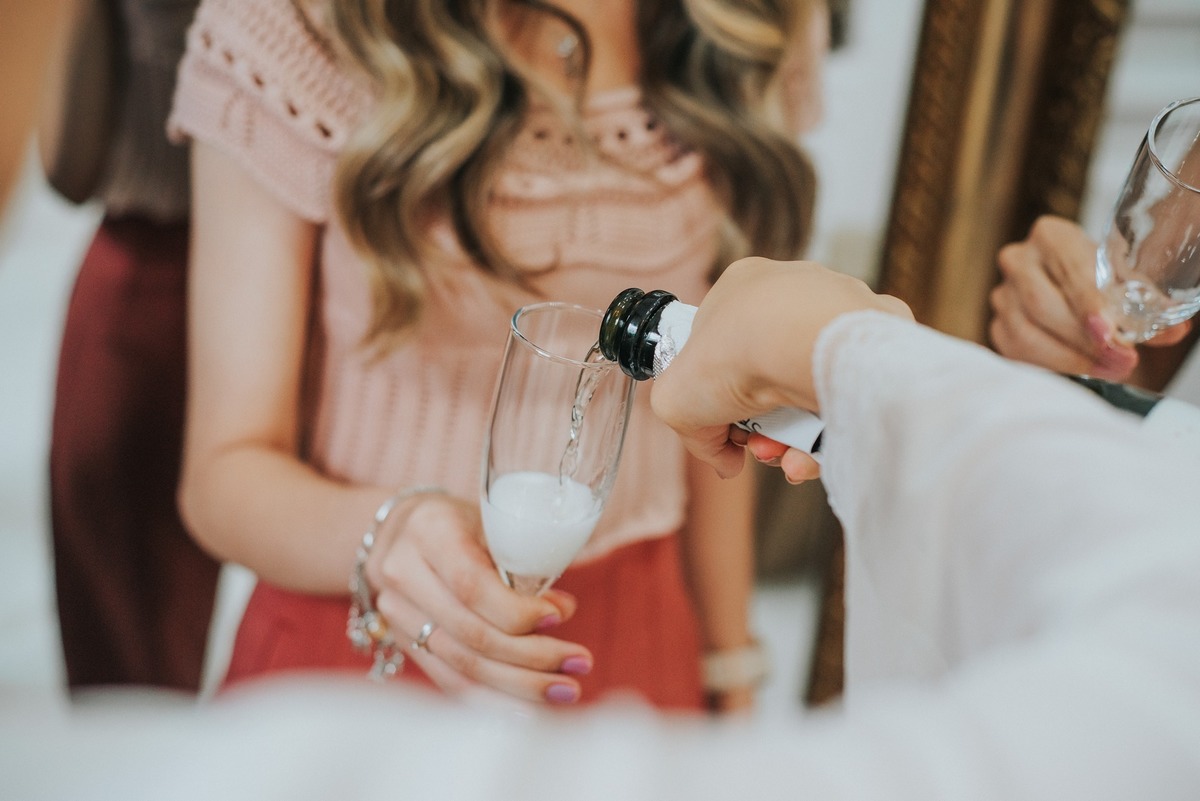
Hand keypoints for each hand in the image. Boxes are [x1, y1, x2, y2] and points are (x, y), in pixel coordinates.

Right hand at [367, 491, 591, 704]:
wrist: (397, 533)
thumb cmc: (457, 523)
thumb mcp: (490, 523)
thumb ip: (523, 563)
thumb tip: (563, 610)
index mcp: (430, 533)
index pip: (471, 585)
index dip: (517, 611)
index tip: (558, 621)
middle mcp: (405, 574)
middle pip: (470, 634)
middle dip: (531, 657)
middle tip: (579, 663)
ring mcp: (398, 615)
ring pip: (462, 665)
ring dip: (520, 685)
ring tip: (566, 689)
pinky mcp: (404, 644)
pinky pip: (449, 681)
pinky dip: (492, 700)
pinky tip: (528, 710)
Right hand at [651, 257, 911, 478]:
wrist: (807, 343)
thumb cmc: (735, 354)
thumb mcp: (676, 398)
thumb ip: (692, 430)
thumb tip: (726, 459)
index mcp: (744, 289)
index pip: (726, 347)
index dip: (718, 395)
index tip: (721, 424)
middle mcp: (796, 294)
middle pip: (771, 377)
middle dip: (761, 426)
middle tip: (756, 448)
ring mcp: (840, 316)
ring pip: (812, 391)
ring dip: (794, 438)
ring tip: (788, 461)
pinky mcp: (879, 344)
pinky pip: (851, 394)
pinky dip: (833, 431)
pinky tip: (812, 457)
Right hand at [989, 215, 1190, 379]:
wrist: (1071, 286)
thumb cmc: (1101, 280)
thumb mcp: (1126, 282)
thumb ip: (1148, 304)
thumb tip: (1173, 330)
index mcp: (1051, 236)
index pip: (1068, 270)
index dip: (1089, 305)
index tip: (1110, 334)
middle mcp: (1019, 260)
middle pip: (1041, 303)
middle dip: (1082, 339)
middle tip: (1121, 360)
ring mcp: (1003, 294)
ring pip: (1024, 333)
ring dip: (1068, 358)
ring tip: (1108, 370)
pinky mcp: (997, 326)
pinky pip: (1016, 352)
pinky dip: (1050, 366)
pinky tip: (1081, 372)